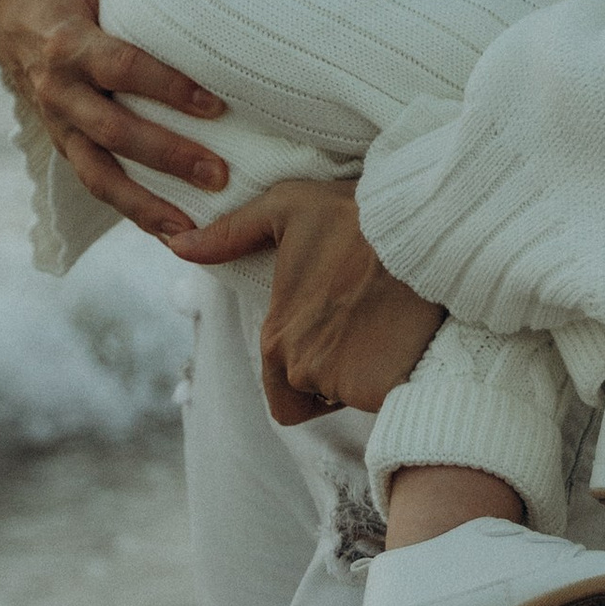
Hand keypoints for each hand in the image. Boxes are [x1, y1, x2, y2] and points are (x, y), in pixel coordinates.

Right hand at [0, 0, 229, 243]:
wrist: (14, 19)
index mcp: (67, 44)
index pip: (121, 69)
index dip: (166, 87)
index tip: (215, 104)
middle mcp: (60, 92)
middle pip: (115, 132)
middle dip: (167, 156)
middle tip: (220, 174)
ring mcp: (62, 127)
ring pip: (100, 176)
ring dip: (146, 205)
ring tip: (194, 228)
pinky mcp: (69, 147)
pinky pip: (99, 186)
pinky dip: (134, 213)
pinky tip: (175, 233)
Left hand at [174, 177, 443, 425]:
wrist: (429, 233)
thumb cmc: (357, 216)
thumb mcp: (290, 208)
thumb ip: (232, 233)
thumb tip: (175, 246)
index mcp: (278, 337)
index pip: (280, 382)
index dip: (306, 354)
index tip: (334, 321)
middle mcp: (303, 369)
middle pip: (316, 388)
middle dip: (338, 363)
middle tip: (365, 313)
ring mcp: (344, 382)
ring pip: (350, 392)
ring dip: (366, 366)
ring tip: (386, 319)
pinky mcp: (384, 390)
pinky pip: (382, 397)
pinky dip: (393, 375)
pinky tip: (404, 335)